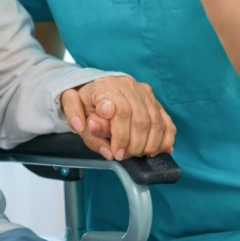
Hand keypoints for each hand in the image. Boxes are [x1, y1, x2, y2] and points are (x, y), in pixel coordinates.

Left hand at [61, 75, 175, 159]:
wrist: (95, 90)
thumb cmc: (84, 102)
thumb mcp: (71, 107)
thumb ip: (76, 117)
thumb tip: (95, 131)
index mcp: (105, 85)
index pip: (121, 111)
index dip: (121, 137)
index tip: (116, 152)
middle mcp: (127, 84)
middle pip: (141, 119)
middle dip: (134, 145)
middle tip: (124, 156)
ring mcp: (144, 92)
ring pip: (156, 123)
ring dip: (149, 145)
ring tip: (136, 154)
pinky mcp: (155, 101)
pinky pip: (167, 123)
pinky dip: (165, 140)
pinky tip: (155, 150)